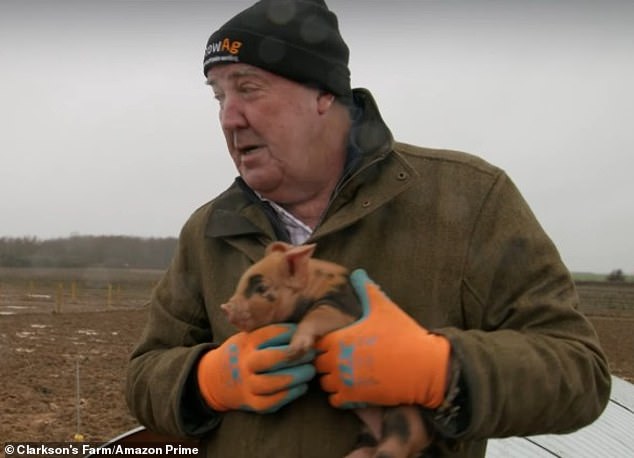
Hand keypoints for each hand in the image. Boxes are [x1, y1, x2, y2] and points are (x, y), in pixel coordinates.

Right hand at [197, 323, 314, 412]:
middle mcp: (245, 363)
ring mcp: (247, 384)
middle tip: (311, 353)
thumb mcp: (248, 337)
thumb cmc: (243, 353)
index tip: (305, 332)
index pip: (271, 334)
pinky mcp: (252, 403)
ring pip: (275, 382)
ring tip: (310, 370)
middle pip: (274, 358)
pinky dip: (291, 394)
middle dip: (297, 355)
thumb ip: (269, 334)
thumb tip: (302, 328)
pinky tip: (301, 387)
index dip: (291, 332)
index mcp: (246, 342)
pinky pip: (273, 401)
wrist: (215, 379)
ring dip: (297, 376)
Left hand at [315, 269, 450, 408]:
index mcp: (340, 338)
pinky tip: (354, 386)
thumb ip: (367, 290)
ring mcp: (346, 381)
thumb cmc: (403, 335)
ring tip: (348, 372)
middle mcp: (338, 360)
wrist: (424, 366)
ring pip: (324, 383)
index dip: (326, 342)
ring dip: (332, 379)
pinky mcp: (356, 398)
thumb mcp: (384, 308)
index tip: (339, 341)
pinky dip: (340, 396)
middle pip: (318, 364)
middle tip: (344, 357)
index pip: (316, 342)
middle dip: (327, 361)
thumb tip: (358, 272)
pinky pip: (335, 401)